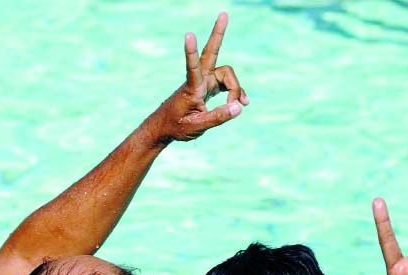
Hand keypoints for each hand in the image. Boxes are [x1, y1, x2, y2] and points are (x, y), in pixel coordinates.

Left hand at [150, 12, 246, 142]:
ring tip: (242, 103)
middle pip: (212, 53)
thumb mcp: (197, 127)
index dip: (191, 52)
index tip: (188, 35)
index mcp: (192, 88)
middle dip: (218, 34)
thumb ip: (218, 117)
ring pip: (226, 74)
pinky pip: (226, 84)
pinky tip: (242, 103)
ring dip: (236, 87)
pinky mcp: (208, 87)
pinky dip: (235, 92)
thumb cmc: (176, 127)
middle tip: (223, 14)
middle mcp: (199, 80)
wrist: (165, 128)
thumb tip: (239, 107)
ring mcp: (204, 82)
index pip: (192, 67)